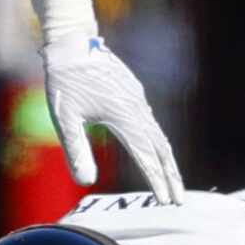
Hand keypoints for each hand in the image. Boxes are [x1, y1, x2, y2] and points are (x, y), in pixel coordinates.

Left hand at [42, 32, 183, 200]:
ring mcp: (137, 99)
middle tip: (179, 201)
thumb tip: (85, 182)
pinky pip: (152, 123)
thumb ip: (76, 151)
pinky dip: (158, 143)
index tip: (166, 201)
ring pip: (159, 135)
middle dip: (171, 176)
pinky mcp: (134, 93)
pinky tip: (155, 151)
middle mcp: (136, 109)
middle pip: (162, 148)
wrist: (71, 42)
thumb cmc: (65, 80)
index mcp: (123, 117)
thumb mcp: (64, 119)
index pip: (146, 156)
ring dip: (167, 161)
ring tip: (171, 181)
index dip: (157, 181)